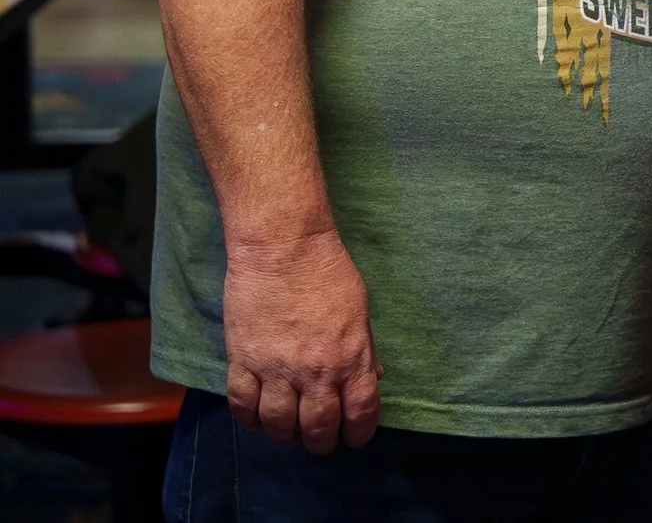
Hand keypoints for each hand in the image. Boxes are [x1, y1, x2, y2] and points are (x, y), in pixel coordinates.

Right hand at [222, 228, 381, 453]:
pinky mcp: (242, 361)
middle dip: (320, 442)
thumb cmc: (328, 272)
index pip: (360, 412)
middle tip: (319, 442)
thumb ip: (364, 349)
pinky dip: (249, 420)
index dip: (358, 432)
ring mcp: (276, 368)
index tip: (354, 438)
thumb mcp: (360, 311)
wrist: (284, 249)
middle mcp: (315, 371)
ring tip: (288, 432)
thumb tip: (371, 379)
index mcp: (351, 357)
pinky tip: (256, 420)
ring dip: (284, 435)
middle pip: (317, 427)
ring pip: (277, 424)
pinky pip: (242, 405)